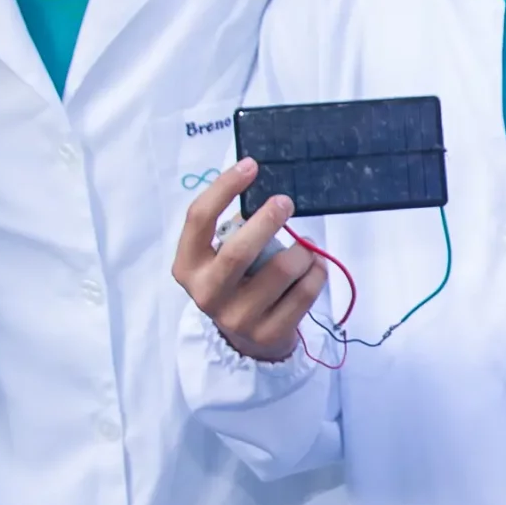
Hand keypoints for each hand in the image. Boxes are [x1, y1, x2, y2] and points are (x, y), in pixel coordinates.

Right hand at [169, 161, 324, 363]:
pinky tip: (314, 265)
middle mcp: (207, 294)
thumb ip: (233, 229)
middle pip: (239, 251)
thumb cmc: (237, 281)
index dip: (224, 188)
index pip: (199, 219)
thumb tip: (263, 185)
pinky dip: (316, 270)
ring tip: (305, 246)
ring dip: (302, 250)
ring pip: (283, 269)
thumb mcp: (219, 256)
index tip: (250, 166)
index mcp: (188, 267)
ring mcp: (238, 318)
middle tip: (285, 202)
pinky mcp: (270, 333)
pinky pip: (305, 291)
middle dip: (268, 220)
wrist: (247, 338)